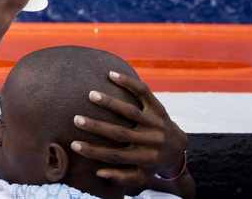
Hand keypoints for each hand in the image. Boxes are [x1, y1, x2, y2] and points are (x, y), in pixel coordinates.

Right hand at [71, 71, 188, 187]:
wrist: (177, 146)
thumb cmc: (151, 161)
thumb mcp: (141, 175)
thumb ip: (122, 177)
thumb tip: (99, 173)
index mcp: (145, 158)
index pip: (115, 156)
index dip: (94, 152)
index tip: (74, 145)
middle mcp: (152, 140)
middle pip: (120, 134)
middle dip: (97, 127)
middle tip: (76, 119)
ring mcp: (156, 122)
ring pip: (131, 111)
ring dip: (110, 103)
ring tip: (91, 95)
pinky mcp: (158, 107)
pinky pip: (144, 92)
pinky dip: (128, 82)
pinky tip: (111, 74)